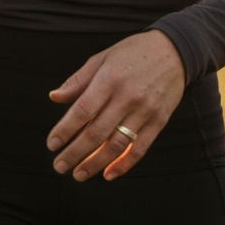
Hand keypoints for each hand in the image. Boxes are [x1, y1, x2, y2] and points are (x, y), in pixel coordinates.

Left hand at [46, 30, 185, 181]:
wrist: (172, 50)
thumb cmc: (131, 53)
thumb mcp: (101, 58)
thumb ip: (78, 80)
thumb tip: (54, 97)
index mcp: (108, 79)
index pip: (82, 110)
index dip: (65, 130)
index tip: (52, 144)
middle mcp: (126, 97)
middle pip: (97, 132)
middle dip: (75, 152)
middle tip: (59, 166)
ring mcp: (144, 111)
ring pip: (117, 145)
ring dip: (95, 163)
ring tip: (79, 174)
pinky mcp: (158, 121)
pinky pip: (140, 148)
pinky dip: (124, 164)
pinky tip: (108, 173)